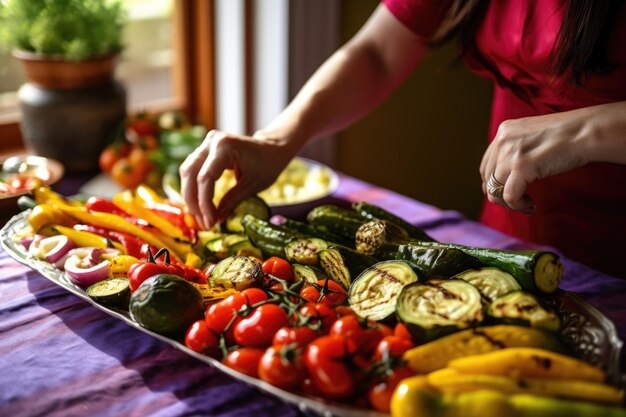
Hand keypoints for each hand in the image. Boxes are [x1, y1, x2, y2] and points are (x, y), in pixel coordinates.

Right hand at [180, 129, 295, 228]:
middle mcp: (212, 141)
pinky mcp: (205, 149)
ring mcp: (206, 143)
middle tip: (203, 223)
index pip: (205, 177)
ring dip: (190, 196)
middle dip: (194, 201)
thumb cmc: (267, 165)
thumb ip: (232, 200)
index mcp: (225, 147)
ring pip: (187, 171)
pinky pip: (192, 169)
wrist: (271, 149)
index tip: (210, 222)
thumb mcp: (252, 186)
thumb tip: (215, 219)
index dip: (204, 203)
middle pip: (190, 173)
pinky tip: (199, 205)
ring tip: (200, 217)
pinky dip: (193, 188)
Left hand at [479, 111, 590, 213]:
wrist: (586, 131)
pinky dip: (518, 206)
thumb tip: (505, 177)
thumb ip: (516, 151)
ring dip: (509, 203)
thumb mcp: (532, 138)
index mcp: (504, 131)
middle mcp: (502, 140)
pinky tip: (531, 206)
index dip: (494, 183)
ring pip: (495, 190)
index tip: (508, 193)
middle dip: (500, 195)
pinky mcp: (521, 166)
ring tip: (527, 204)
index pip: (486, 165)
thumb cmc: (566, 136)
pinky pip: (509, 196)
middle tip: (519, 201)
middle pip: (487, 178)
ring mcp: (510, 153)